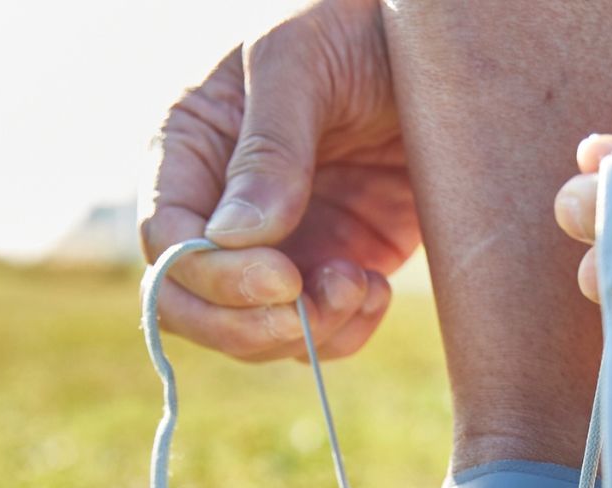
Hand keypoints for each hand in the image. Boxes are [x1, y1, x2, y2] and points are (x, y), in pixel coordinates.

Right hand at [141, 0, 417, 360]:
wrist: (444, 41)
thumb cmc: (355, 24)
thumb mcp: (301, 61)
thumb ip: (270, 146)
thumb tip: (236, 237)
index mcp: (190, 150)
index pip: (167, 242)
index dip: (212, 276)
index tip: (280, 279)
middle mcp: (223, 206)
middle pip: (195, 305)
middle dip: (247, 324)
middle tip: (305, 309)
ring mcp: (282, 242)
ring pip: (258, 331)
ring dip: (307, 332)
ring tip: (358, 284)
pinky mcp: (340, 262)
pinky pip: (322, 331)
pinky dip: (346, 331)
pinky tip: (375, 289)